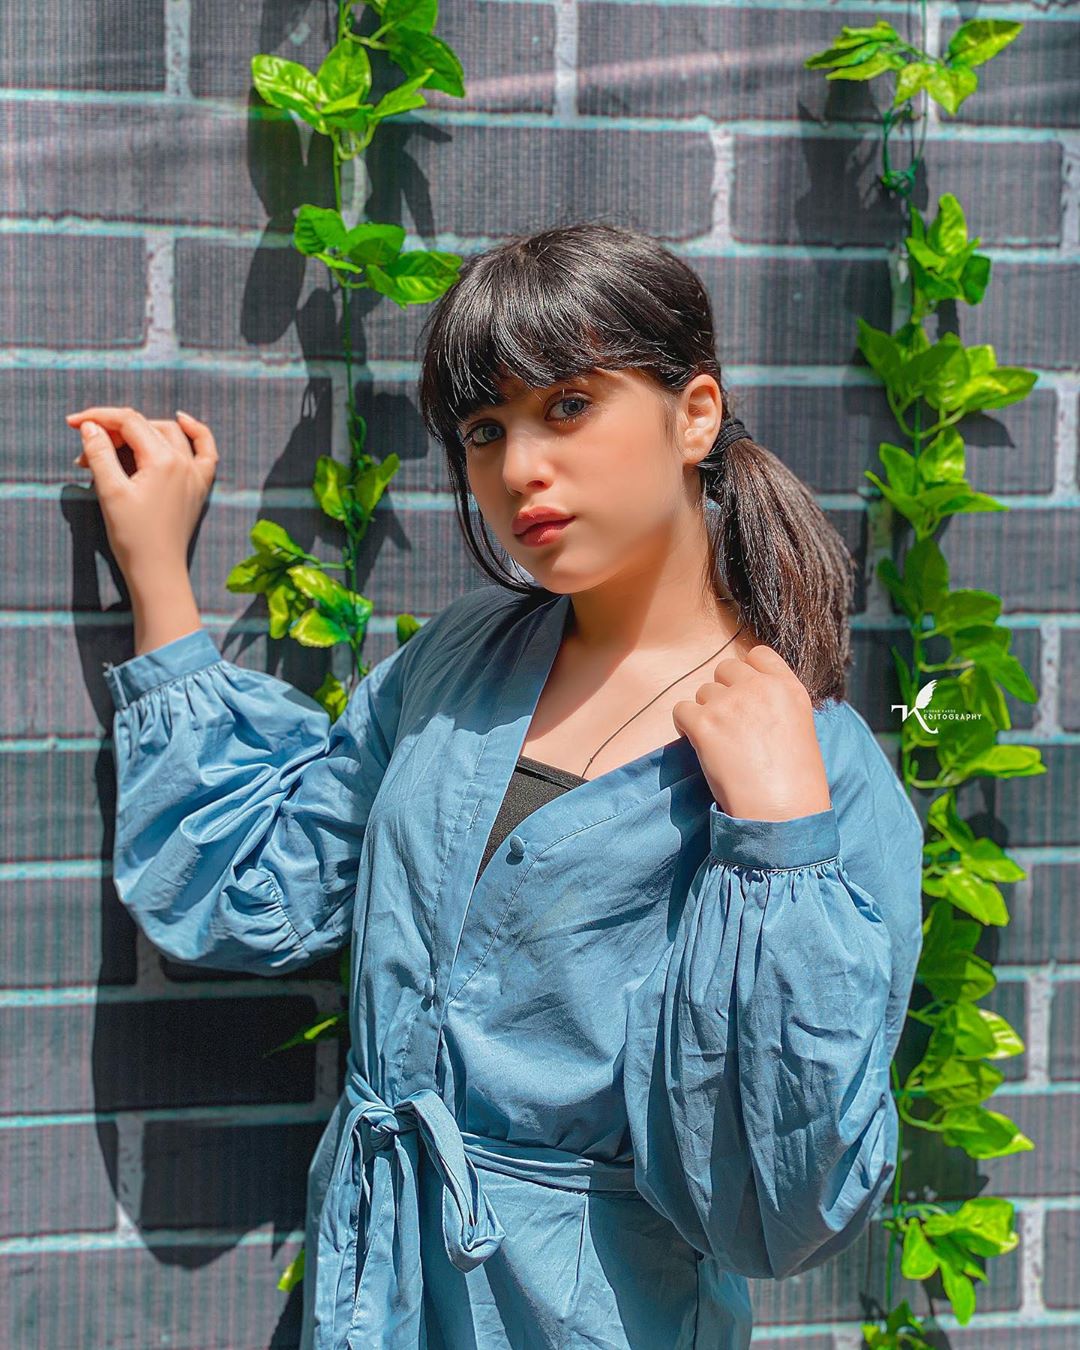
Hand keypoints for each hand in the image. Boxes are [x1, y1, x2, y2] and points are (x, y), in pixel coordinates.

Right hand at [66, 406, 217, 582]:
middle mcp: (185, 462)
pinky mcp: (199, 487)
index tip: (72, 423)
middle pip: (146, 427)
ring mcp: (196, 474)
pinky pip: (204, 450)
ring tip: (113, 449)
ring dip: (140, 434)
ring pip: (169, 435)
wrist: (157, 571)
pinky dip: (195, 433)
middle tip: (86, 452)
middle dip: (113, 432)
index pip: (129, 422)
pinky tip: (182, 420)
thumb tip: (90, 426)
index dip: (98, 418)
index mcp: (164, 460)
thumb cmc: (132, 536)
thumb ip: (100, 453)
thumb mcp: (110, 491)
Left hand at [671, 645, 831, 821]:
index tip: (743, 693)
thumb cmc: (796, 784)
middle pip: (725, 668)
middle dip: (723, 691)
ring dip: (705, 712)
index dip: (746, 672)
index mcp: (789, 688)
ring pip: (702, 692)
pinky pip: (680, 710)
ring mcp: (730, 703)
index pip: (758, 654)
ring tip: (719, 743)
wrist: (783, 813)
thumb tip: (749, 702)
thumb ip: (776, 705)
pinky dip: (684, 726)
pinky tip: (698, 745)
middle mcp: (759, 688)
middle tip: (728, 724)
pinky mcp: (705, 723)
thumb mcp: (800, 730)